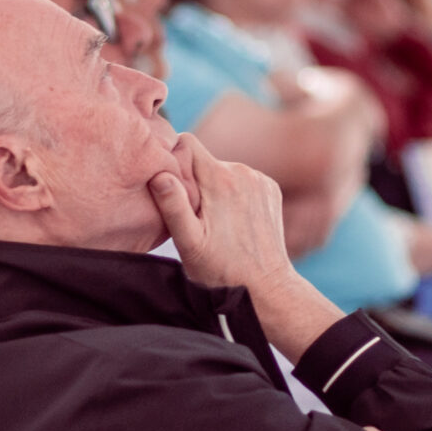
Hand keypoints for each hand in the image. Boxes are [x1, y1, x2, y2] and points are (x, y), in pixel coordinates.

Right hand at [149, 134, 287, 291]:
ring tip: (216, 223)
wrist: (267, 287)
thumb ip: (173, 206)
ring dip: (214, 188)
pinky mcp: (271, 189)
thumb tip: (160, 175)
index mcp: (219, 178)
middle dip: (195, 180)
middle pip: (204, 159)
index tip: (175, 192)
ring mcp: (260, 179)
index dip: (175, 162)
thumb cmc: (222, 271)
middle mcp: (243, 171)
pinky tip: (234, 222)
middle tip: (195, 217)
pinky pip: (242, 180)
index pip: (187, 143)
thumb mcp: (189, 243)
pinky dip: (234, 194)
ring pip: (223, 170)